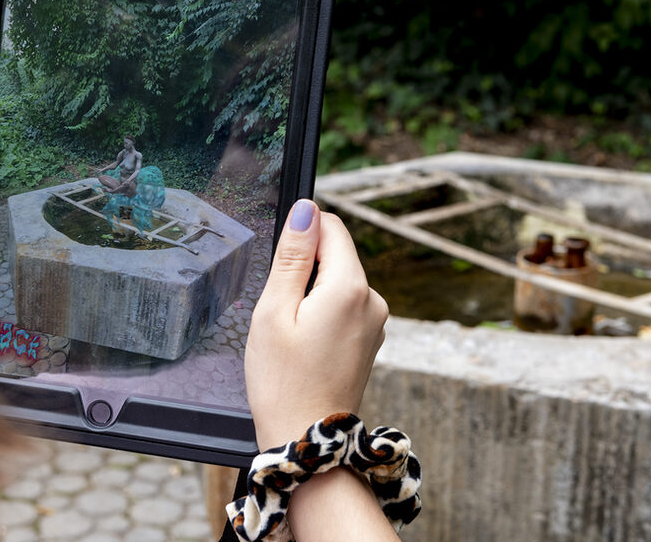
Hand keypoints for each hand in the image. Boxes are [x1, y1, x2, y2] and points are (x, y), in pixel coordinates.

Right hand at [245, 199, 388, 450]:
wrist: (307, 439)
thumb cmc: (282, 381)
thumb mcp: (274, 311)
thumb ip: (292, 256)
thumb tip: (306, 210)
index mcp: (350, 288)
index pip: (332, 227)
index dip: (300, 235)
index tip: (279, 267)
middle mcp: (372, 300)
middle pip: (336, 255)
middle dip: (304, 269)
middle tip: (280, 312)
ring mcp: (375, 322)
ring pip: (338, 282)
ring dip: (311, 294)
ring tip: (291, 334)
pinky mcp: (370, 339)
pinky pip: (345, 307)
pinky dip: (322, 314)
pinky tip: (305, 346)